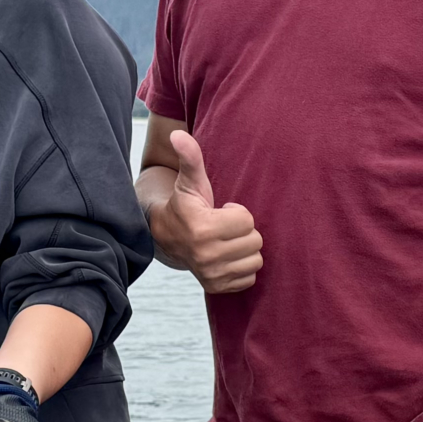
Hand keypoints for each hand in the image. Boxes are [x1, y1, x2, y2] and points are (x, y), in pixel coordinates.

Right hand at [144, 130, 261, 294]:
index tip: (221, 210)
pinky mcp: (216, 288)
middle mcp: (206, 256)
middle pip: (255, 241)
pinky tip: (227, 257)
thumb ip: (190, 156)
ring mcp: (211, 275)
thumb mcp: (189, 180)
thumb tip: (177, 133)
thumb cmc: (185, 204)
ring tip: (227, 241)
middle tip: (225, 227)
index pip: (246, 220)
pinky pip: (249, 279)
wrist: (167, 238)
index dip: (237, 212)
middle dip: (243, 230)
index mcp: (202, 229)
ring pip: (255, 261)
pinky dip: (242, 268)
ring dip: (245, 249)